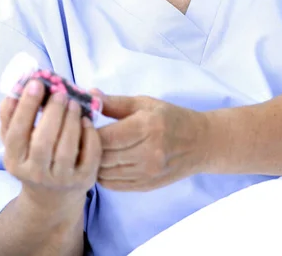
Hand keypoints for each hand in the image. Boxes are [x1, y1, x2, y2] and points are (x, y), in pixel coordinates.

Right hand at [0, 80, 101, 216]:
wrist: (52, 198)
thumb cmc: (32, 157)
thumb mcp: (16, 141)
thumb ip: (11, 115)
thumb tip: (17, 88)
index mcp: (14, 161)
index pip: (16, 133)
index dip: (26, 107)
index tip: (37, 83)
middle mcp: (35, 174)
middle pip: (42, 142)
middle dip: (53, 113)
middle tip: (60, 93)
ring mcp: (61, 180)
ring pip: (66, 149)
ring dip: (71, 121)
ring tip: (74, 103)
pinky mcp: (84, 180)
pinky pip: (89, 155)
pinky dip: (90, 135)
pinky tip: (87, 121)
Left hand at [90, 91, 209, 191]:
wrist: (200, 143)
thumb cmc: (170, 118)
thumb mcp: (144, 103)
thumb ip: (114, 102)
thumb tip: (89, 95)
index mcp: (147, 127)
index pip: (106, 137)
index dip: (88, 131)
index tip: (82, 123)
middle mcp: (148, 153)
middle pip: (103, 157)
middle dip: (88, 147)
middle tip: (82, 137)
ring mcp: (147, 173)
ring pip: (104, 173)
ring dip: (94, 162)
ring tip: (91, 149)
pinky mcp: (145, 186)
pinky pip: (112, 185)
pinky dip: (103, 174)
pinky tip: (105, 161)